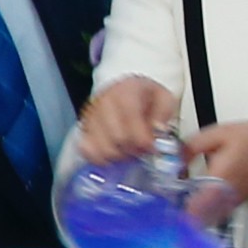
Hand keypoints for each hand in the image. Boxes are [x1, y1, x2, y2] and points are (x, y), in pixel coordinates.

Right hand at [70, 75, 185, 173]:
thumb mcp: (163, 98)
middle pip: (117, 137)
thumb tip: (159, 130)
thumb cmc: (145, 97)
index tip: (152, 147)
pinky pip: (87, 150)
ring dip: (119, 156)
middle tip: (142, 150)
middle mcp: (104, 104)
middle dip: (134, 149)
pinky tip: (113, 154)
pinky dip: (101, 158)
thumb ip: (163, 115)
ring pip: (102, 148)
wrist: (123, 89)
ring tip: (129, 151)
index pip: (131, 119)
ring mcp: (90, 117)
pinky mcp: (83, 129)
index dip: (144, 139)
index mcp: (126, 93)